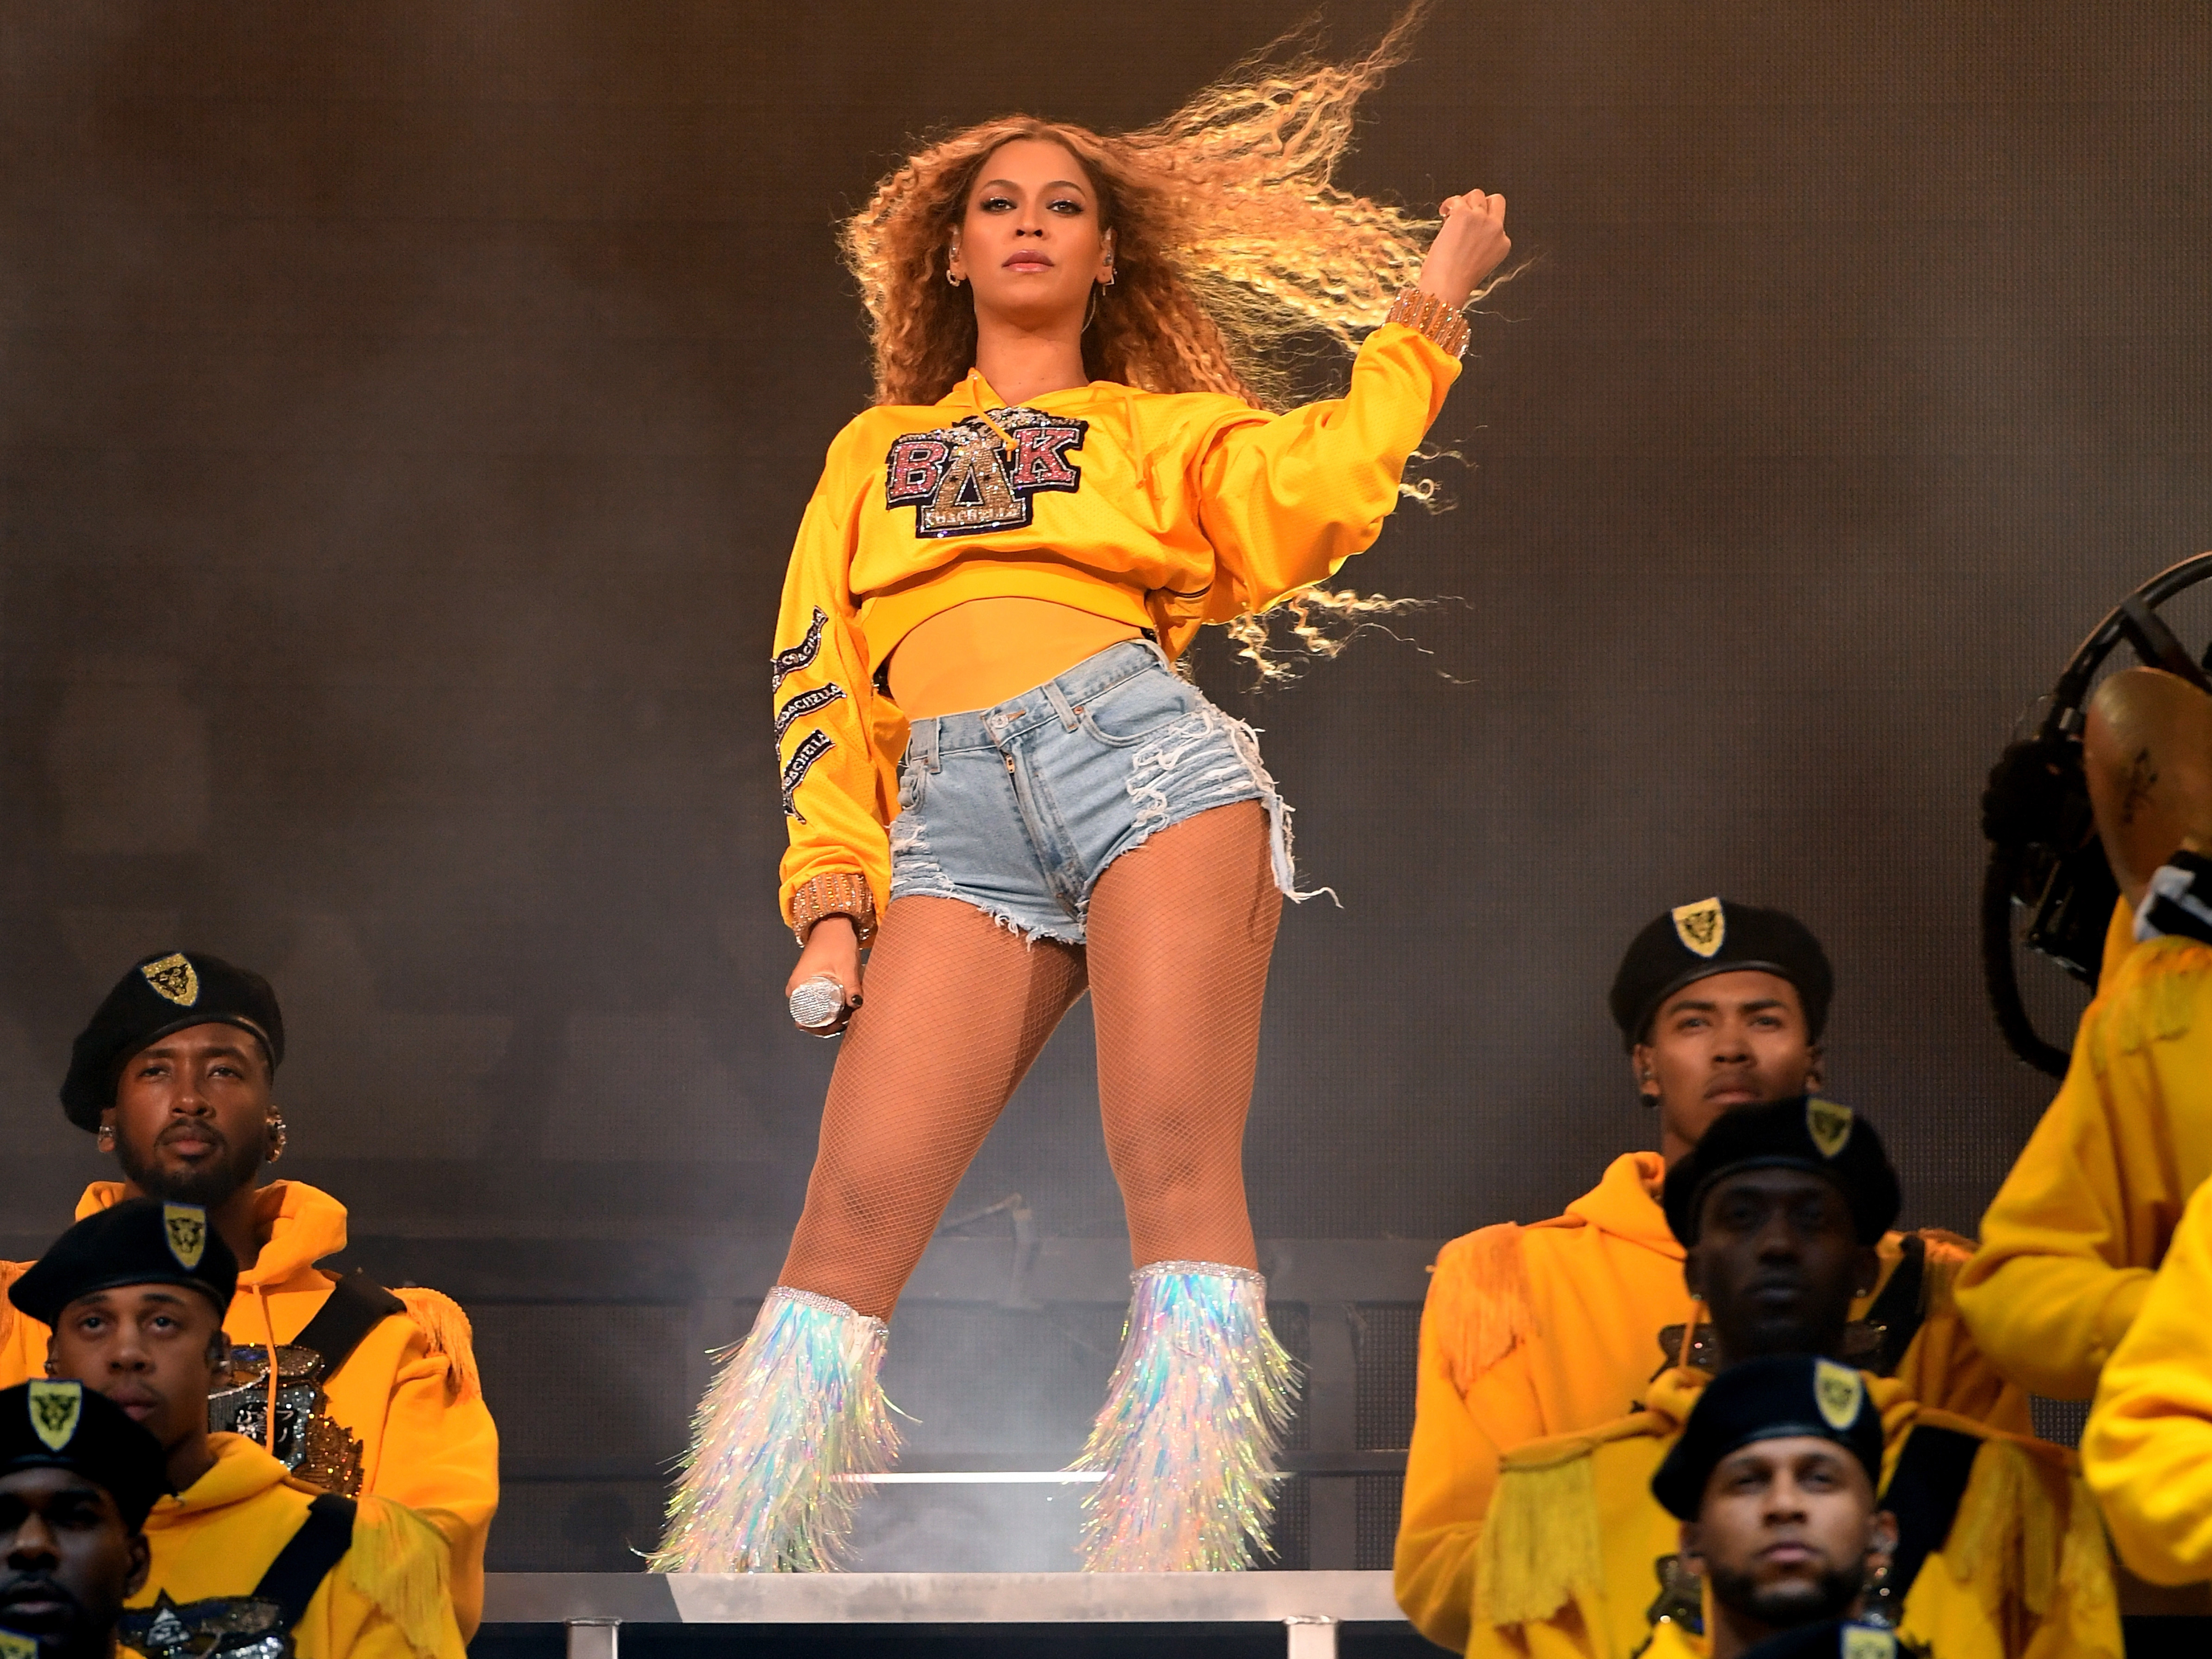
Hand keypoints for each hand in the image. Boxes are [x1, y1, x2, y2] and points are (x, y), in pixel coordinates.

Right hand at [786, 915, 861, 1033]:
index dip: (822, 1028)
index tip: (839, 1025)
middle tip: (848, 1018)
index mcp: (797, 986)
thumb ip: (851, 986)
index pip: (804, 1019)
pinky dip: (831, 1006)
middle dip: (830, 1022)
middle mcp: (796, 988)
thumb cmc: (836, 942)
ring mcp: (802, 986)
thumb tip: (857, 1005)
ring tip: (849, 1012)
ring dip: (833, 1015)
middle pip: (811, 1017)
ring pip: (817, 1010)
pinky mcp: (811, 983)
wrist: (833, 925)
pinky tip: (845, 1007)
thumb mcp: (846, 966)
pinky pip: (819, 1002)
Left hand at [1415, 191, 1509, 310]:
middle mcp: (1496, 229)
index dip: (1481, 225)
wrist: (1448, 287)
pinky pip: (1457, 199)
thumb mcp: (1478, 265)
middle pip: (1496, 201)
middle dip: (1481, 203)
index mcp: (1503, 244)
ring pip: (1477, 194)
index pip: (1497, 223)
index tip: (1468, 234)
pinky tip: (1443, 213)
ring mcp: (1481, 220)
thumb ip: (1480, 246)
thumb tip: (1465, 231)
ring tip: (1451, 214)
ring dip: (1464, 201)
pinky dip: (1449, 203)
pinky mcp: (1464, 214)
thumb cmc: (1456, 283)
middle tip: (1465, 213)